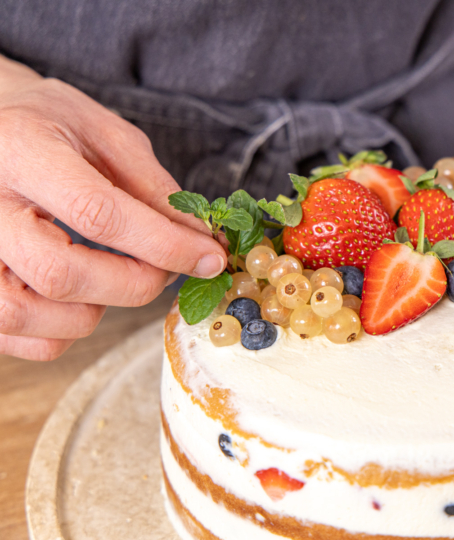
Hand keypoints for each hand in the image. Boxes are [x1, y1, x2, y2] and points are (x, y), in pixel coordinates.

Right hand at [0, 57, 227, 360]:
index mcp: (21, 151)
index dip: (163, 244)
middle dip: (134, 284)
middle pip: (60, 274)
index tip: (208, 257)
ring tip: (116, 276)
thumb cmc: (47, 126)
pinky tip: (82, 296)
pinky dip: (63, 330)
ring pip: (31, 314)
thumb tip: (200, 241)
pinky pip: (17, 335)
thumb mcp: (104, 134)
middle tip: (167, 271)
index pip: (96, 213)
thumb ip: (152, 187)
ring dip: (96, 311)